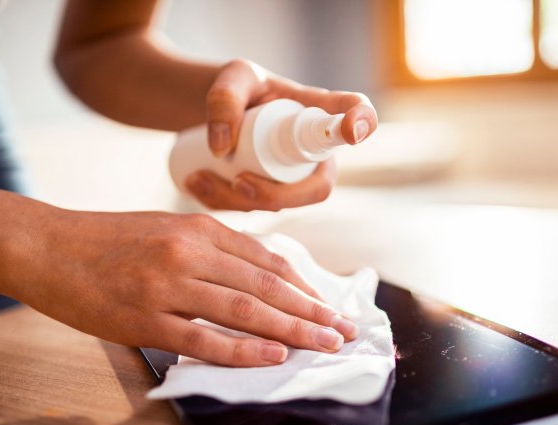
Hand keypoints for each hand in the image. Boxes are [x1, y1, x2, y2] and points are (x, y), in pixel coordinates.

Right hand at [17, 209, 357, 366]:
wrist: (47, 246)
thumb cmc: (109, 240)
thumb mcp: (166, 229)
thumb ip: (210, 249)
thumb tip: (257, 279)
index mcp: (198, 228)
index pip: (267, 259)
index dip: (304, 285)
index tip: (329, 306)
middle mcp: (189, 252)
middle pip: (266, 285)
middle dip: (312, 311)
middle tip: (344, 331)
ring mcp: (167, 286)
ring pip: (245, 310)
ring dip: (292, 330)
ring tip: (325, 345)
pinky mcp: (144, 320)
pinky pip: (204, 338)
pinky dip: (243, 349)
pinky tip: (274, 356)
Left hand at [185, 59, 377, 210]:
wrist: (207, 110)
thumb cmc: (235, 88)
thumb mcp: (230, 79)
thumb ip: (224, 99)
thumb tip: (222, 149)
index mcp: (316, 108)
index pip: (353, 111)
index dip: (361, 122)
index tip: (350, 129)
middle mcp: (313, 150)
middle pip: (318, 188)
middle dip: (277, 195)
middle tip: (238, 181)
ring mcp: (293, 177)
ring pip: (280, 206)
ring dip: (238, 201)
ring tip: (197, 178)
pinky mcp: (268, 195)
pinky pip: (254, 212)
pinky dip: (222, 205)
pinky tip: (195, 186)